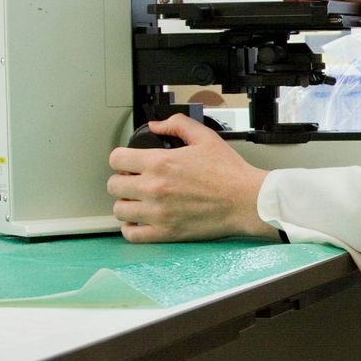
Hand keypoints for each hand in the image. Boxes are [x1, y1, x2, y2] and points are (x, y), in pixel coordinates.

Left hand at [106, 114, 277, 242]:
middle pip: (114, 185)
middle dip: (123, 180)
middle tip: (136, 181)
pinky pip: (132, 234)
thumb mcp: (205, 137)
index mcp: (160, 163)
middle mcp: (154, 188)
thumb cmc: (230, 173)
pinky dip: (131, 228)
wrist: (247, 200)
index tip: (129, 163)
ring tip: (139, 202)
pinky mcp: (166, 233)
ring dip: (127, 204)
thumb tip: (155, 126)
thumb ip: (177, 125)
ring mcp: (158, 213)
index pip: (116, 159)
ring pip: (120, 210)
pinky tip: (141, 221)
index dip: (122, 158)